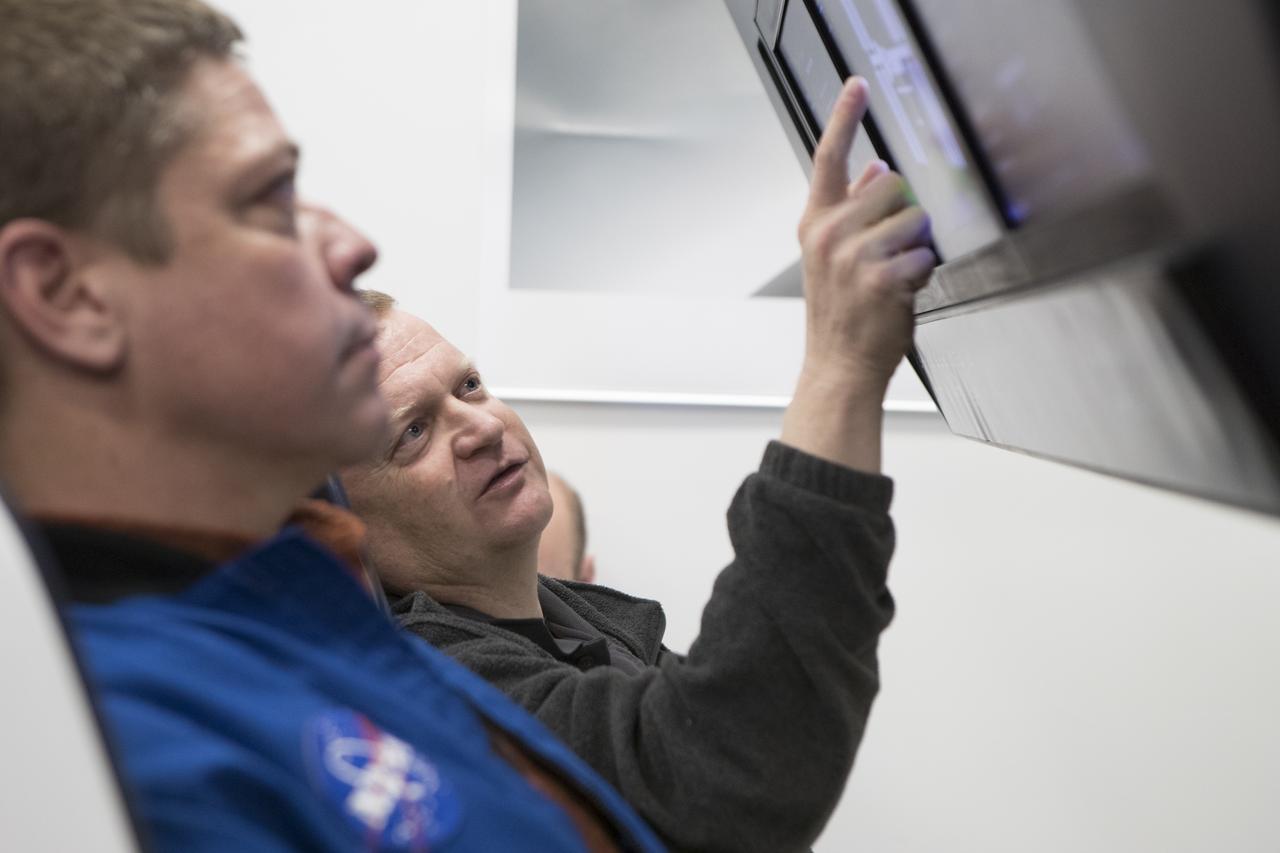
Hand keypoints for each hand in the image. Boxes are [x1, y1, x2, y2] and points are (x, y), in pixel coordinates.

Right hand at [796, 78, 935, 391]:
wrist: (838, 366)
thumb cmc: (838, 314)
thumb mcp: (830, 257)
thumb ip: (850, 208)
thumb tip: (873, 168)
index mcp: (816, 224)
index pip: (829, 158)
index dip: (845, 118)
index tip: (857, 86)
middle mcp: (830, 235)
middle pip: (893, 186)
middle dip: (903, 214)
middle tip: (889, 250)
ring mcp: (854, 257)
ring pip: (914, 220)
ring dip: (916, 247)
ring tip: (895, 275)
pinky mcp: (882, 278)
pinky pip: (925, 255)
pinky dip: (923, 276)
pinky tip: (902, 293)